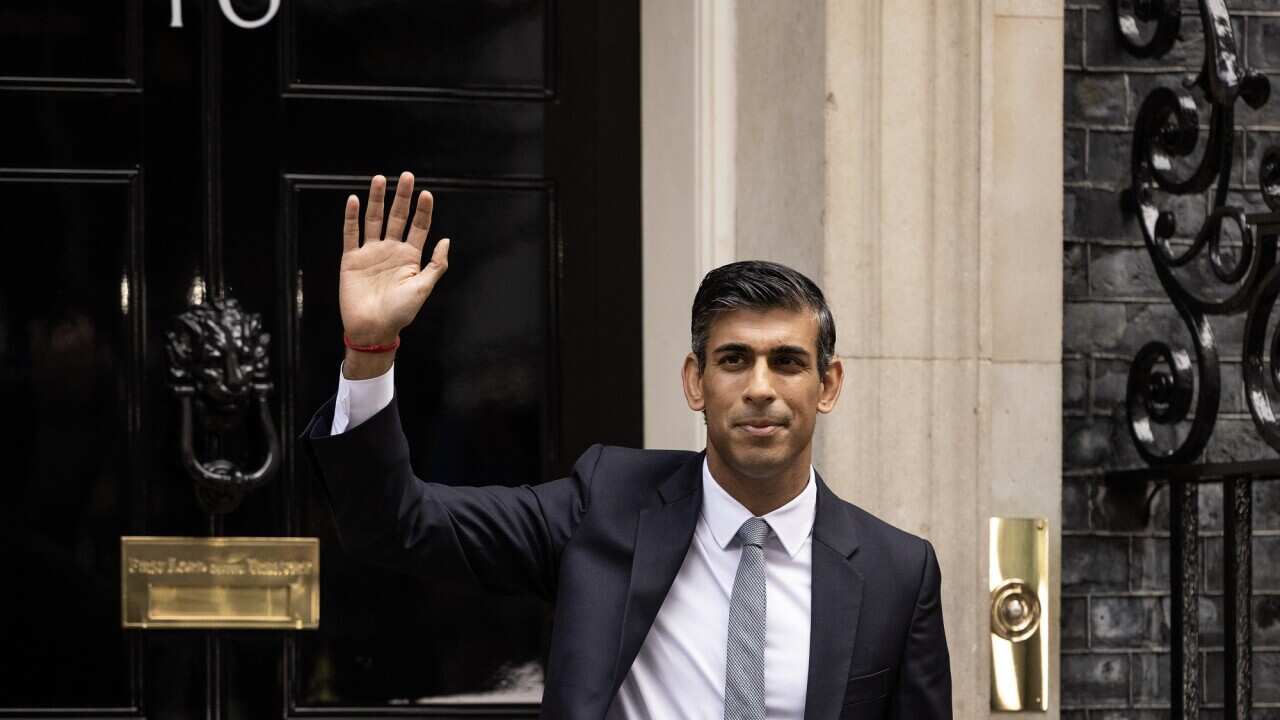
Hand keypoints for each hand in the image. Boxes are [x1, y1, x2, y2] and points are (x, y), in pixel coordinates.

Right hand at [339, 171, 449, 345]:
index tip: (426, 193)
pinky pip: (351, 234)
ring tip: (380, 179)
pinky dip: (352, 217)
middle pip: (397, 217)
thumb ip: (436, 264)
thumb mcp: (423, 288)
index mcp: (410, 257)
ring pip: (374, 220)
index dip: (422, 210)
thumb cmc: (400, 313)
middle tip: (406, 176)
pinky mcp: (351, 259)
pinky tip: (354, 200)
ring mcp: (371, 253)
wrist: (373, 329)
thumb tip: (446, 240)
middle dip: (402, 197)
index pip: (418, 227)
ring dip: (377, 200)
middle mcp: (391, 250)